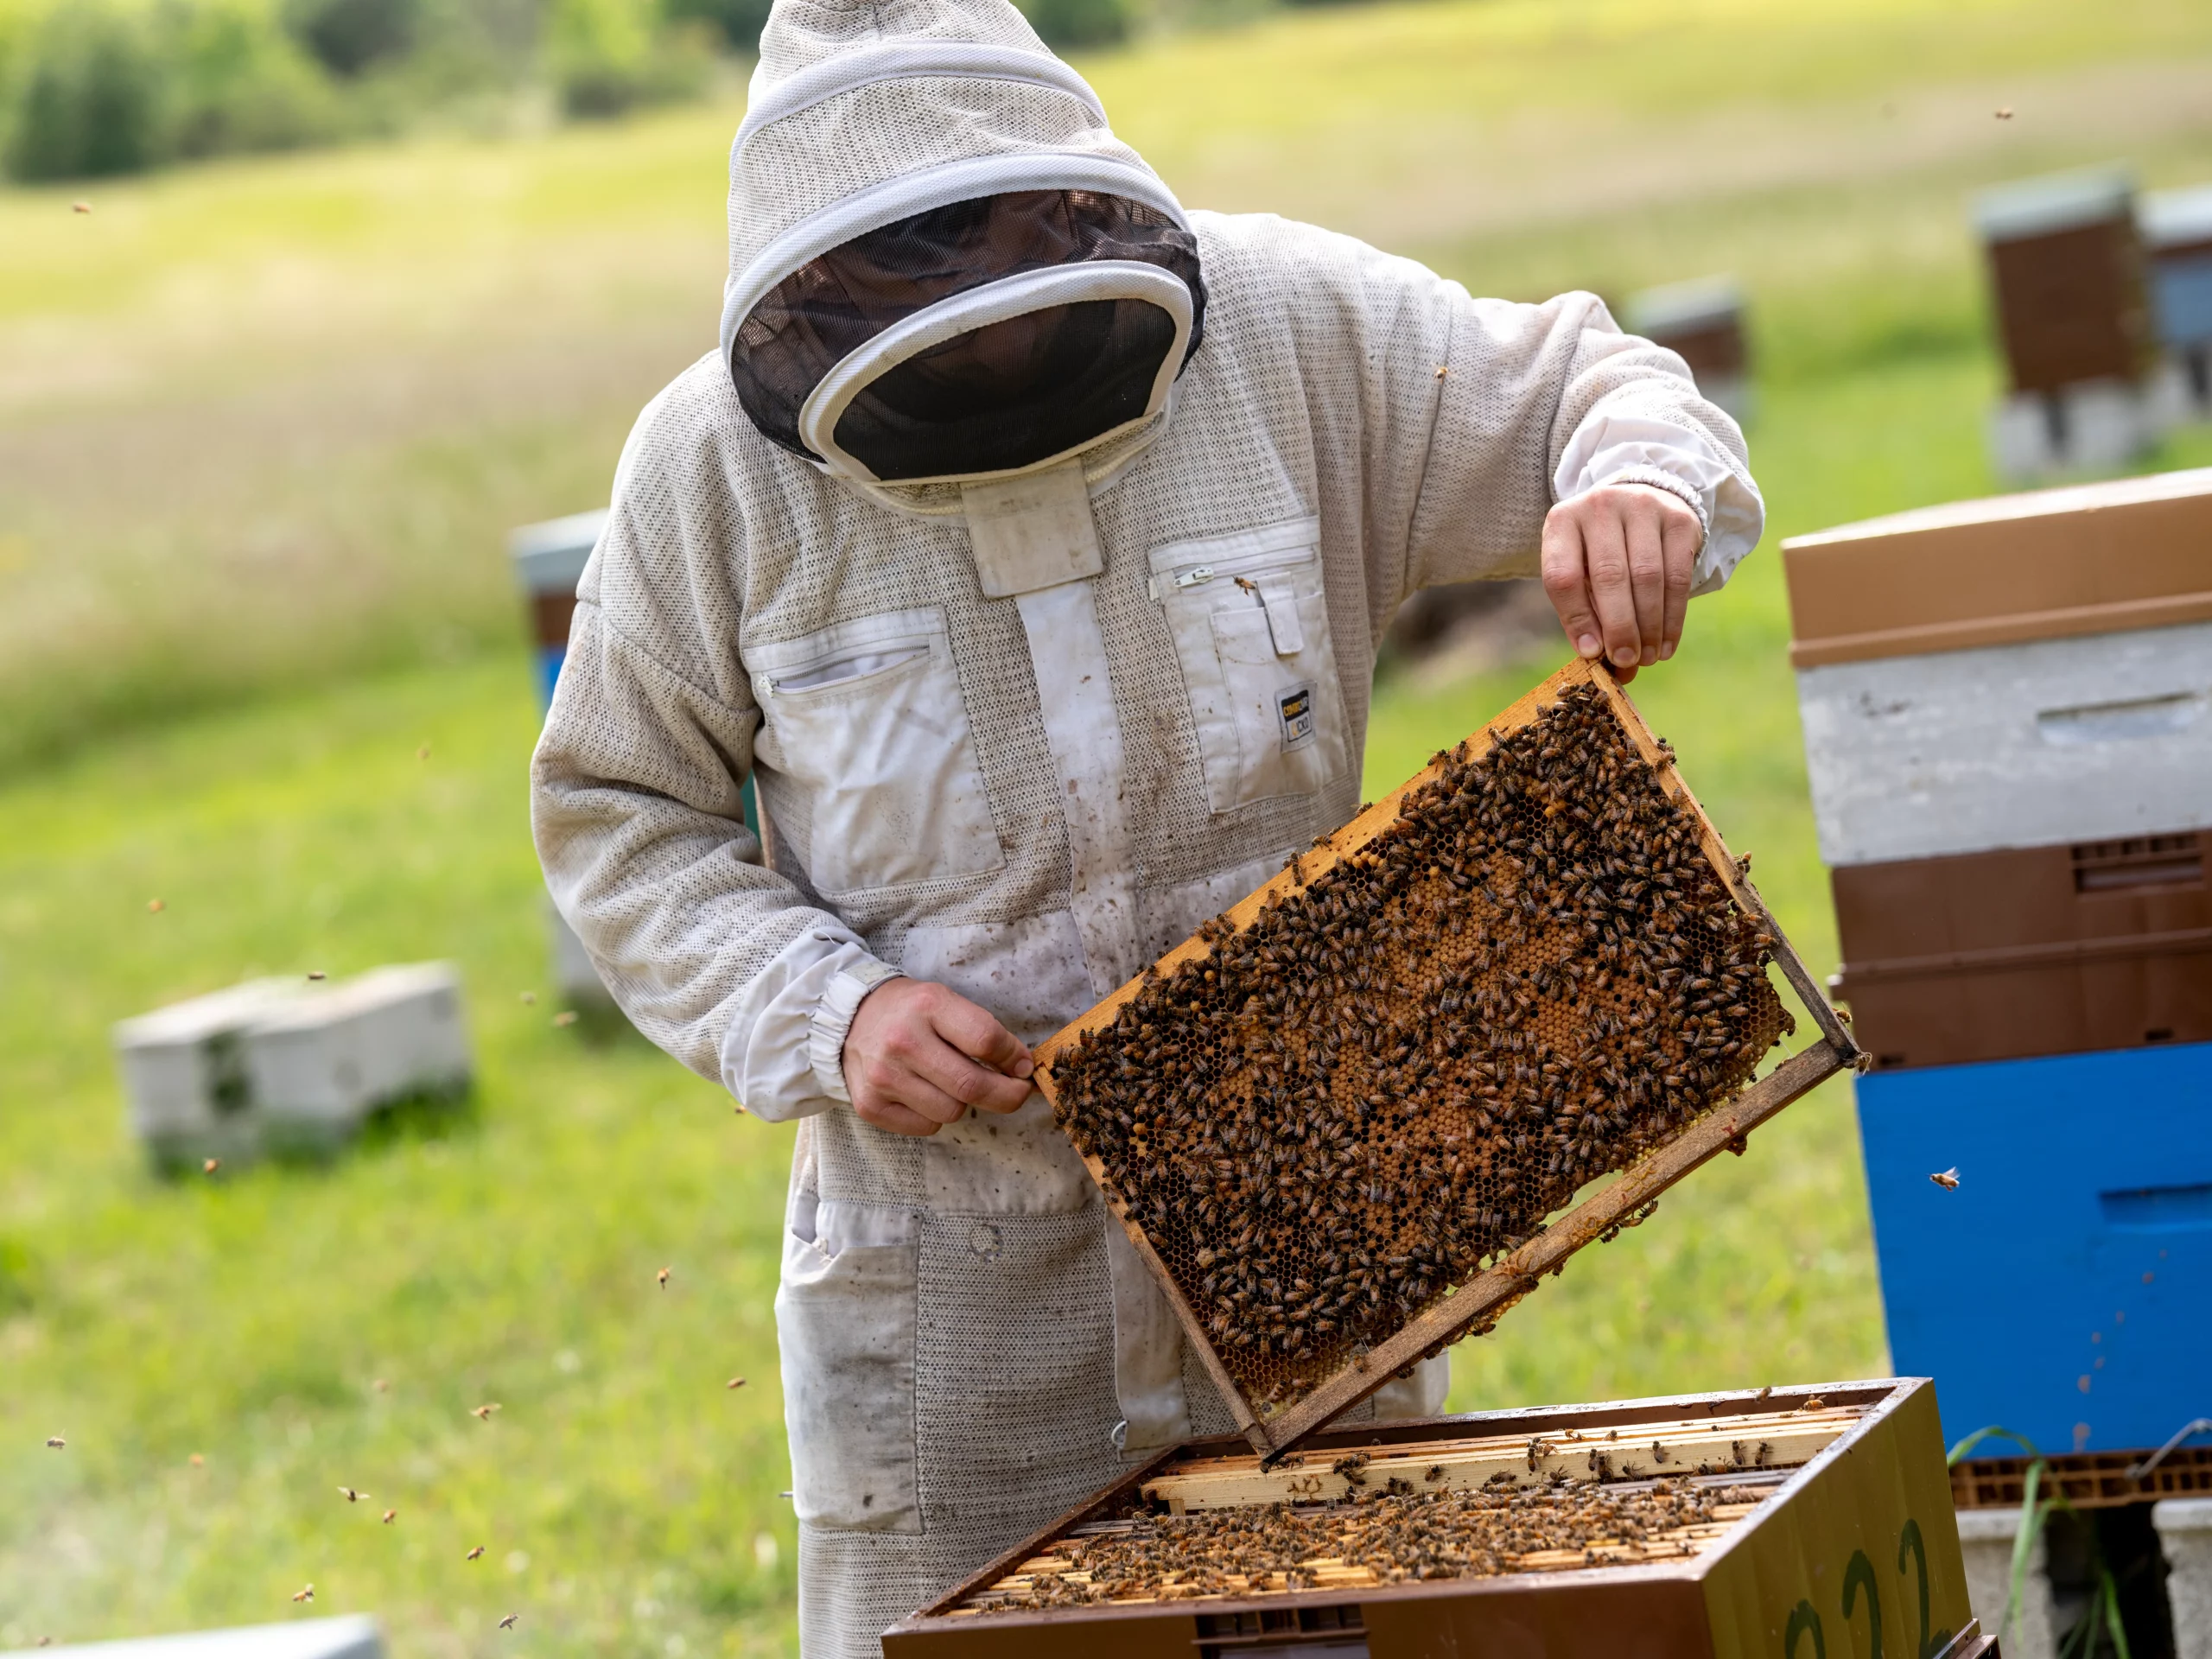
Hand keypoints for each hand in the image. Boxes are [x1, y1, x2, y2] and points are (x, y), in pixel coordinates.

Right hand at [842, 978, 1034, 1136]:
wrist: (850, 1019)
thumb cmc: (910, 1012)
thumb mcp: (945, 1002)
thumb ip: (984, 1031)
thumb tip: (1022, 1069)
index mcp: (927, 1006)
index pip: (986, 1040)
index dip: (1014, 1058)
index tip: (1023, 1067)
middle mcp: (902, 1041)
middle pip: (972, 1086)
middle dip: (1007, 1095)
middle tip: (1016, 1092)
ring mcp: (883, 1076)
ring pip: (951, 1112)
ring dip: (961, 1102)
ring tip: (950, 1082)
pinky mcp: (870, 1105)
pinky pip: (926, 1126)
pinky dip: (935, 1114)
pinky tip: (924, 1092)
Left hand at [1540, 483, 1703, 683]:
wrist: (1638, 503)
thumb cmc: (1598, 550)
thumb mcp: (1579, 570)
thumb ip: (1583, 610)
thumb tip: (1596, 659)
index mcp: (1563, 521)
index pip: (1563, 575)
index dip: (1576, 619)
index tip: (1591, 653)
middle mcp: (1601, 506)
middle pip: (1610, 576)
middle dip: (1619, 627)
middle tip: (1625, 660)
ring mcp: (1643, 507)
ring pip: (1648, 577)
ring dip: (1649, 626)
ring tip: (1647, 657)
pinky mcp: (1679, 519)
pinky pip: (1678, 576)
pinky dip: (1673, 616)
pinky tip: (1667, 643)